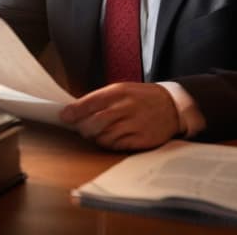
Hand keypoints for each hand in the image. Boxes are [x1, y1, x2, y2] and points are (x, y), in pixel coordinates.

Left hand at [60, 82, 179, 150]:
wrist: (172, 105)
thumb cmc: (142, 97)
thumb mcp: (122, 90)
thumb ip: (101, 99)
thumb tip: (75, 110)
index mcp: (119, 92)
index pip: (91, 102)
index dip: (75, 111)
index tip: (63, 116)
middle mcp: (126, 107)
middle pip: (96, 121)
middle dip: (83, 127)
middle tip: (80, 128)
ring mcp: (135, 124)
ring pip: (105, 136)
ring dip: (96, 137)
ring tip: (97, 133)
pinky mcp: (142, 139)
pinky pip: (117, 146)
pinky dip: (109, 144)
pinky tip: (111, 138)